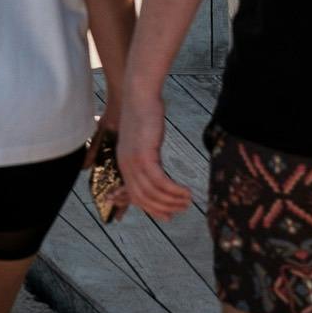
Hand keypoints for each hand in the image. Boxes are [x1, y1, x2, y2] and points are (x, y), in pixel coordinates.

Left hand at [116, 79, 192, 220]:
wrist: (140, 95)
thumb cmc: (144, 115)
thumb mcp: (143, 140)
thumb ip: (146, 156)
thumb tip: (156, 169)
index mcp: (124, 163)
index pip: (135, 196)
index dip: (151, 209)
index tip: (166, 216)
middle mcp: (125, 165)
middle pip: (143, 199)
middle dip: (162, 209)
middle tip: (180, 211)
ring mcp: (133, 161)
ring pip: (152, 193)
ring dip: (172, 201)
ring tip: (188, 201)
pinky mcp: (145, 155)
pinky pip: (160, 182)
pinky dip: (173, 190)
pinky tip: (186, 191)